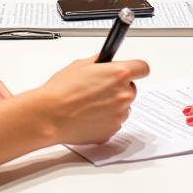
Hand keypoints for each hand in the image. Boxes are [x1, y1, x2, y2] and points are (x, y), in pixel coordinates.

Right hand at [32, 57, 149, 144]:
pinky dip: (105, 119)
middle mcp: (123, 95)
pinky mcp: (111, 131)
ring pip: (123, 107)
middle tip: (100, 88)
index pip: (143, 68)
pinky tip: (88, 115)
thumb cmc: (61, 91)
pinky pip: (114, 122)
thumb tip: (105, 61)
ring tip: (90, 103)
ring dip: (113, 104)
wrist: (50, 115)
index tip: (131, 69)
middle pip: (132, 88)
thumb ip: (99, 62)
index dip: (136, 68)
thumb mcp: (80, 65)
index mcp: (119, 74)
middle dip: (119, 87)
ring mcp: (119, 115)